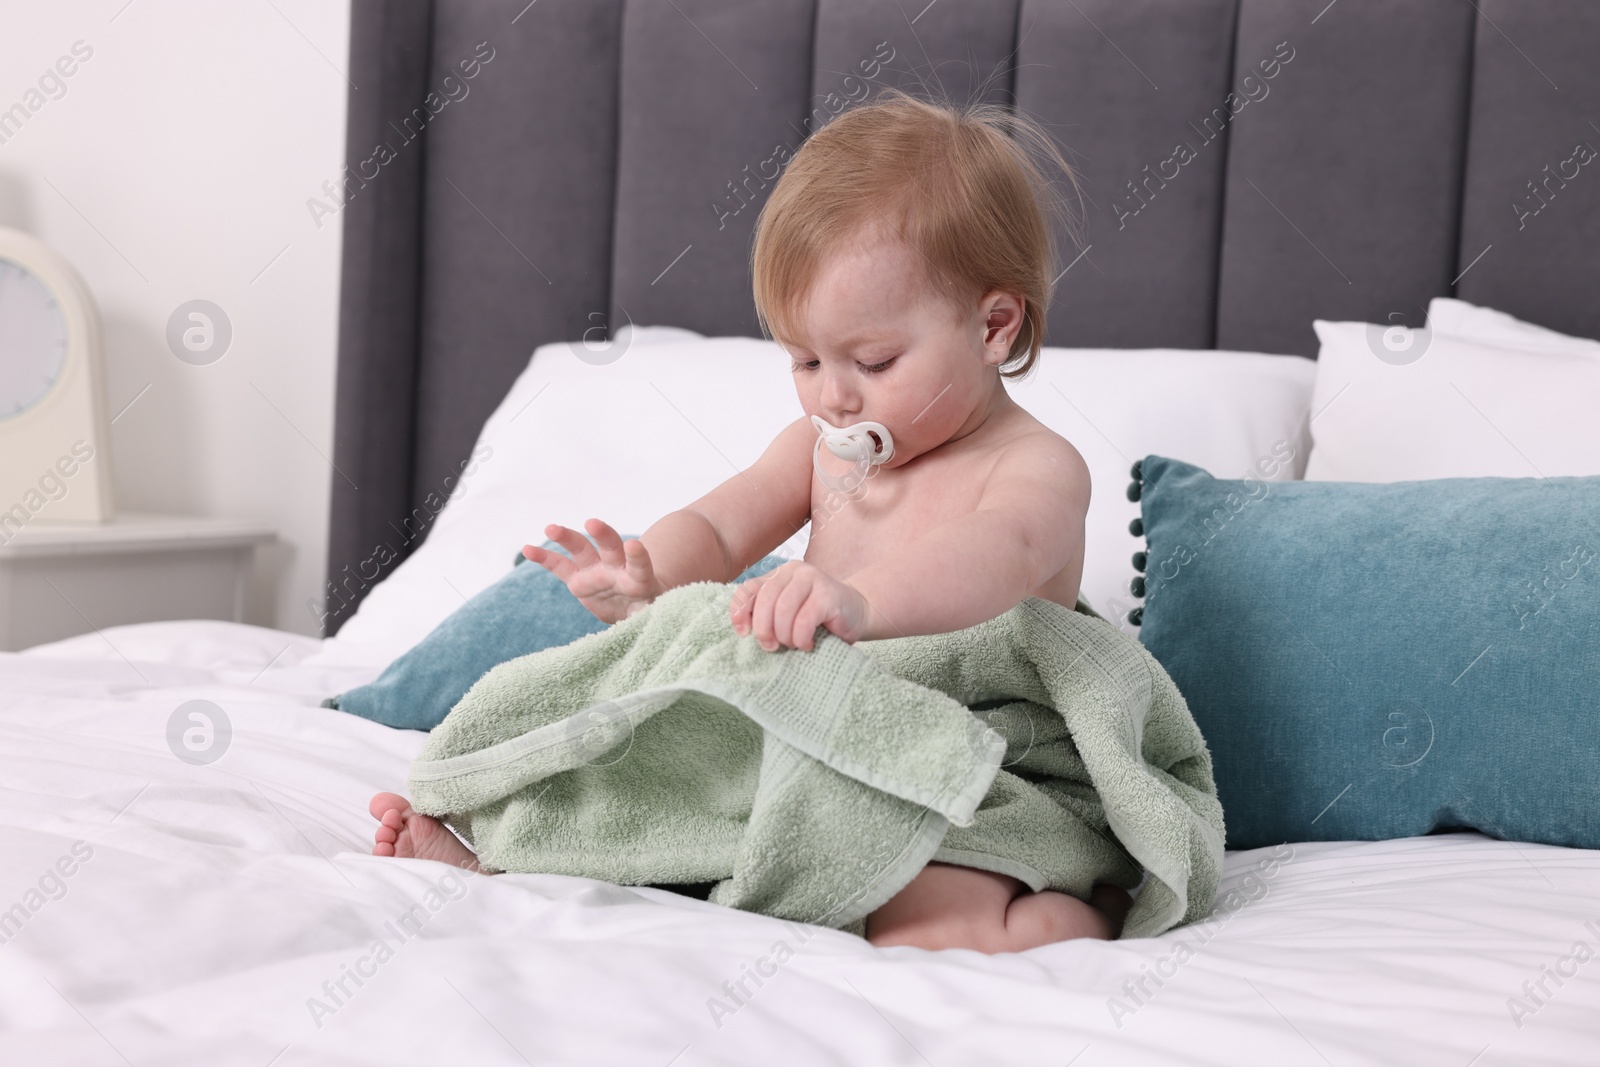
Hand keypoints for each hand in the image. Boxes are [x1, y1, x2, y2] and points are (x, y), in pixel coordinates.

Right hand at [522, 518, 664, 623]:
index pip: (640, 565)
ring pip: (582, 549)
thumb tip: (650, 626)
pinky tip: (527, 548)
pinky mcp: (578, 581)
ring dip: (567, 537)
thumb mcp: (654, 615)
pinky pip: (559, 567)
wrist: (635, 606)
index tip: (633, 545)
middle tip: (593, 523)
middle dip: (603, 534)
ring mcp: (596, 571)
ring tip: (551, 528)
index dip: (637, 556)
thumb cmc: (649, 610)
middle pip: (611, 547)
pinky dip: (544, 557)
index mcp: (639, 579)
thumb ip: (649, 616)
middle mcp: (617, 569)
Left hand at [729, 560, 871, 650]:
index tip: (744, 634)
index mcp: (778, 574)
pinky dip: (801, 638)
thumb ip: (765, 614)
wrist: (856, 614)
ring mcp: (813, 579)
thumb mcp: (785, 615)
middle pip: (765, 600)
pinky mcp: (829, 595)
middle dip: (764, 629)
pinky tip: (808, 644)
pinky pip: (804, 620)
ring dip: (785, 635)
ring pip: (783, 610)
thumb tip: (744, 630)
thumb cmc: (817, 619)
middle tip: (772, 647)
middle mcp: (794, 570)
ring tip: (794, 645)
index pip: (748, 589)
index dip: (740, 613)